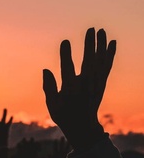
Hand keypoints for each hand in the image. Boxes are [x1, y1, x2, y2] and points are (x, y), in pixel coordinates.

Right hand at [43, 28, 115, 149]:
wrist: (83, 127)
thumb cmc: (64, 115)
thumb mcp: (51, 105)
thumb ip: (49, 87)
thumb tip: (46, 70)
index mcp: (71, 90)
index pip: (68, 69)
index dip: (66, 55)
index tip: (65, 41)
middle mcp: (86, 86)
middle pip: (89, 62)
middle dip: (90, 45)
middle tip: (90, 29)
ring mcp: (96, 84)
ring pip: (100, 62)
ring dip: (101, 46)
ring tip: (100, 31)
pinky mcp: (101, 83)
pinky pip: (107, 66)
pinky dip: (110, 54)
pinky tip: (111, 42)